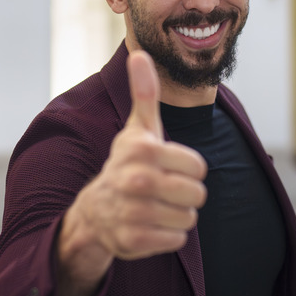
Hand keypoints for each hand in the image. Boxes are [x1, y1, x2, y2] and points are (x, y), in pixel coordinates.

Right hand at [56, 51, 207, 295]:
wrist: (96, 208)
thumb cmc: (128, 163)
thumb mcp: (138, 128)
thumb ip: (145, 93)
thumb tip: (140, 53)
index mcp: (143, 150)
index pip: (199, 167)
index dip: (188, 168)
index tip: (167, 166)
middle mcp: (136, 181)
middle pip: (197, 195)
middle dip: (186, 194)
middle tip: (163, 189)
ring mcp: (132, 213)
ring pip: (189, 219)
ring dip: (177, 214)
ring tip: (156, 205)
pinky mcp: (132, 242)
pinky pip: (176, 239)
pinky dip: (168, 235)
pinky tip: (150, 224)